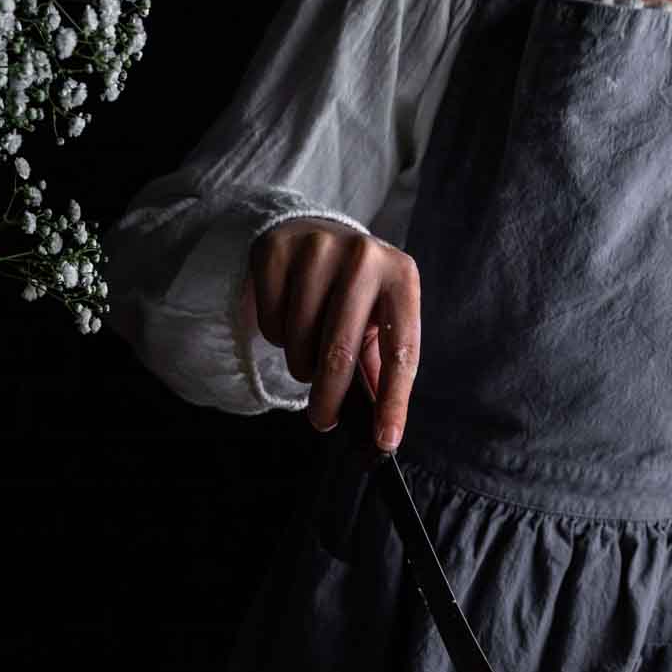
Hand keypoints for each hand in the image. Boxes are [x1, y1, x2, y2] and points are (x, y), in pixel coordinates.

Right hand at [247, 218, 419, 450]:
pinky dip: (276, 336)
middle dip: (328, 399)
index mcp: (401, 276)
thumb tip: (381, 428)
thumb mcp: (378, 318)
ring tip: (309, 347)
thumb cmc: (354, 290)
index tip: (385, 440)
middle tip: (322, 419)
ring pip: (299, 341)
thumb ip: (381, 366)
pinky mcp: (277, 252)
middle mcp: (364, 257)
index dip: (392, 402)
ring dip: (300, 362)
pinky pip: (271, 324)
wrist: (314, 231)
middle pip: (340, 353)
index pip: (400, 351)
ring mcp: (317, 249)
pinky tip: (289, 318)